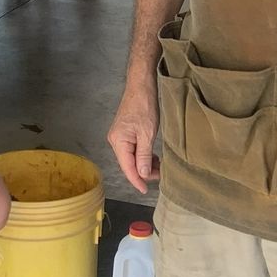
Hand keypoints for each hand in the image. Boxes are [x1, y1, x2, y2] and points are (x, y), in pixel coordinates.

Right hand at [107, 79, 159, 193]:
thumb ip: (144, 156)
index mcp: (119, 142)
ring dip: (144, 164)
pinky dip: (143, 156)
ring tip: (159, 166)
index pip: (127, 168)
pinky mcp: (125, 132)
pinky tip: (153, 157)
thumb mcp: (147, 133)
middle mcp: (116, 141)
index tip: (145, 190)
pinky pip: (133, 150)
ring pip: (131, 157)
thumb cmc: (144, 105)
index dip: (137, 181)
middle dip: (143, 172)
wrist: (141, 86)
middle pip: (128, 164)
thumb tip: (143, 174)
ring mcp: (120, 136)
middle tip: (160, 174)